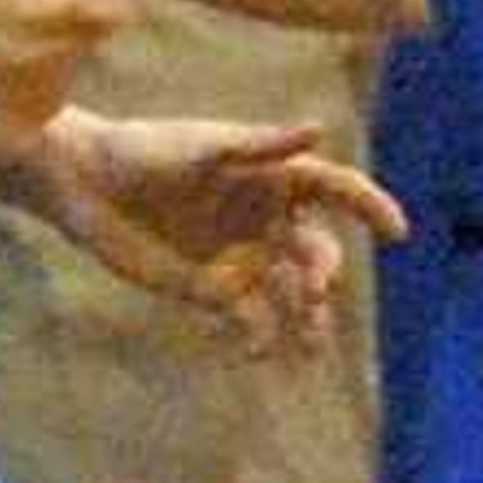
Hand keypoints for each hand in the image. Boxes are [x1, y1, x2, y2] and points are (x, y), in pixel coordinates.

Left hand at [32, 113, 406, 356]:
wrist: (85, 186)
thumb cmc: (143, 151)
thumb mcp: (201, 147)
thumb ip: (258, 145)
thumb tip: (319, 130)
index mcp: (271, 175)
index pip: (335, 189)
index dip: (370, 206)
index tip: (397, 231)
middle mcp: (265, 217)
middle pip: (318, 251)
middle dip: (324, 274)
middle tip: (313, 290)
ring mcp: (243, 254)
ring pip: (292, 294)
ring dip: (307, 319)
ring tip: (310, 347)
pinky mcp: (212, 288)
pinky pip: (249, 319)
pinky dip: (258, 338)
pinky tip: (253, 353)